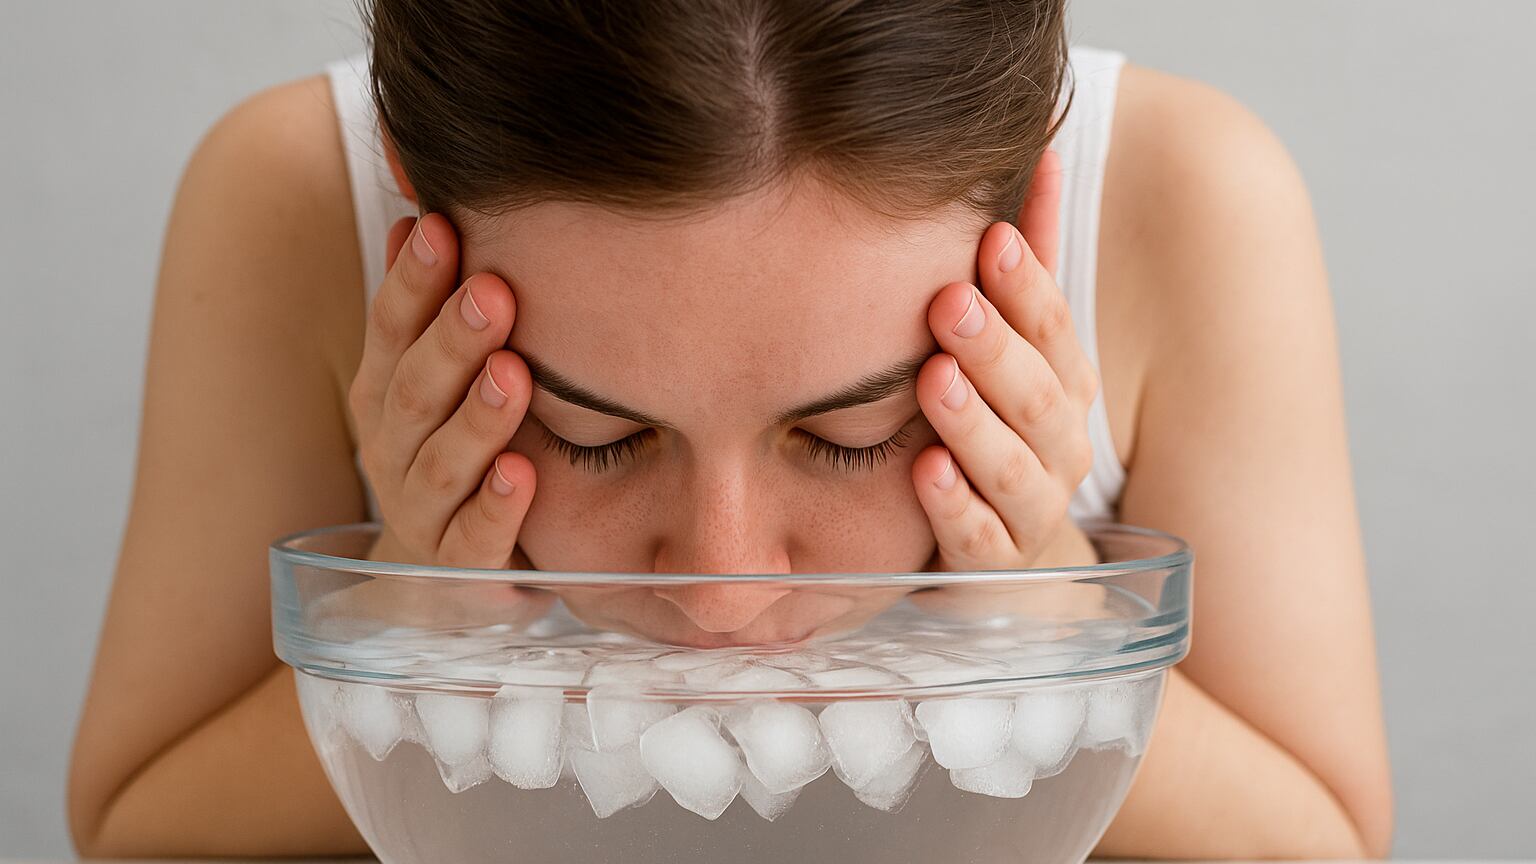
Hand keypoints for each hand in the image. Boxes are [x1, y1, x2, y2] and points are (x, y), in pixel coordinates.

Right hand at [349, 212, 538, 569]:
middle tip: (495, 291)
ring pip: (443, 463)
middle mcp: (393, 448)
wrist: (441, 576)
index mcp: (387, 391)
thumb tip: (422, 202)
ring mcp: (422, 511)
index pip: (391, 330)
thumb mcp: (441, 373)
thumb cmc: (455, 448)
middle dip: (453, 340)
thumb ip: (432, 300)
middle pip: (415, 391)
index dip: (413, 282)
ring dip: (478, 417)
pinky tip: (524, 475)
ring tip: (515, 374)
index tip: (442, 226)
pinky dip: (497, 508)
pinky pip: (476, 541)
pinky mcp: (460, 568)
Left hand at [909, 149, 1102, 574]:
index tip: (990, 241)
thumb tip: (1043, 152)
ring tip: (934, 381)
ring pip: (1013, 468)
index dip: (1026, 288)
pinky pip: (977, 539)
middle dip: (995, 349)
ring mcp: (1030, 510)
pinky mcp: (994, 564)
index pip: (1053, 332)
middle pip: (1037, 396)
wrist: (1017, 561)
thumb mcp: (1020, 347)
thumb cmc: (1005, 433)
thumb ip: (1028, 263)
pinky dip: (954, 507)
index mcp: (1063, 385)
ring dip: (974, 423)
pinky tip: (924, 473)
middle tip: (949, 303)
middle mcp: (1057, 446)